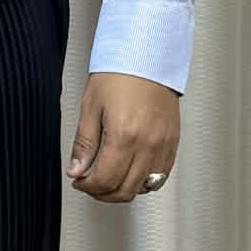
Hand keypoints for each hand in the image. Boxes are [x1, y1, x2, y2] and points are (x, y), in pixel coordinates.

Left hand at [67, 72, 179, 202]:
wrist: (148, 57)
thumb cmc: (120, 75)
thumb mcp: (91, 107)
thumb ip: (84, 144)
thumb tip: (77, 169)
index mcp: (124, 135)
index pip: (104, 179)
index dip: (87, 186)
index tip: (79, 180)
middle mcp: (148, 144)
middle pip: (124, 190)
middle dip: (102, 193)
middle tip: (89, 184)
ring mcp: (163, 145)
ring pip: (143, 188)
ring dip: (122, 190)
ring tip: (108, 180)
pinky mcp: (173, 143)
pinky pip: (161, 176)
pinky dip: (144, 182)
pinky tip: (130, 173)